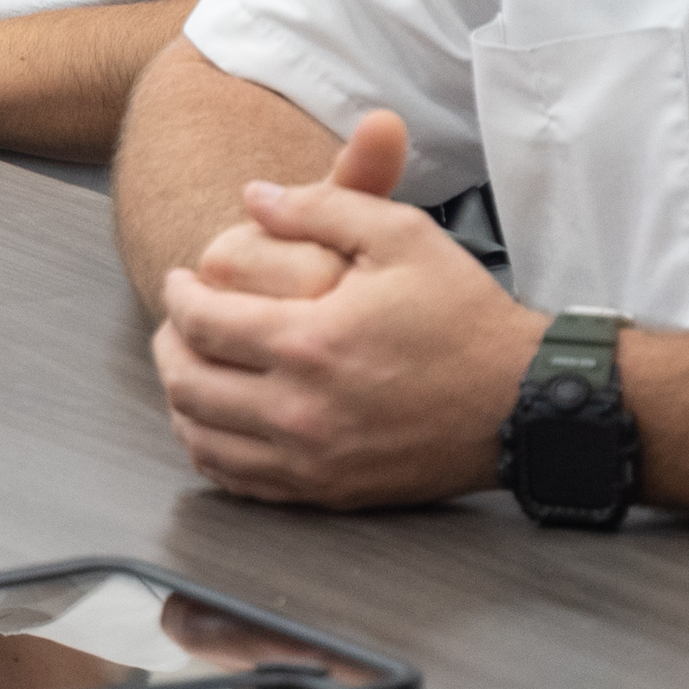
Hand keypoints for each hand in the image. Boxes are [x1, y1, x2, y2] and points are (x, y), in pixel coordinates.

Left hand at [150, 110, 545, 506]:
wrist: (520, 400)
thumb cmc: (463, 315)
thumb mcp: (400, 234)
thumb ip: (320, 204)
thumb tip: (252, 196)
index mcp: (310, 343)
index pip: (202, 321)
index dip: (177, 294)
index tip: (179, 279)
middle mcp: (300, 412)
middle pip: (187, 384)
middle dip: (168, 344)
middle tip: (176, 321)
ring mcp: (312, 462)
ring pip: (203, 439)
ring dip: (181, 399)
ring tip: (190, 365)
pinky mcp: (328, 492)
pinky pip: (239, 482)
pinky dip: (211, 450)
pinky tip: (217, 421)